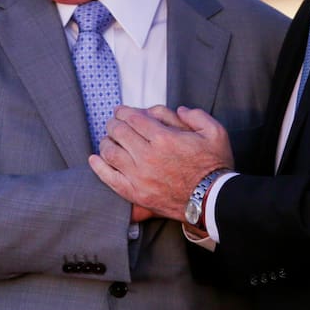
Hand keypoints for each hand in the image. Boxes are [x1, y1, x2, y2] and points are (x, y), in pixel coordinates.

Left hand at [89, 105, 233, 219]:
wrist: (212, 200)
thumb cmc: (215, 165)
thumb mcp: (215, 131)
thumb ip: (195, 115)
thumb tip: (177, 110)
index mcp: (164, 138)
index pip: (133, 118)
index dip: (124, 112)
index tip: (121, 111)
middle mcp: (148, 156)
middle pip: (119, 132)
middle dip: (114, 124)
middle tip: (114, 123)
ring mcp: (139, 176)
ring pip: (110, 153)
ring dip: (106, 142)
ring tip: (108, 139)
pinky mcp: (136, 194)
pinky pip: (109, 178)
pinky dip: (98, 167)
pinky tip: (94, 159)